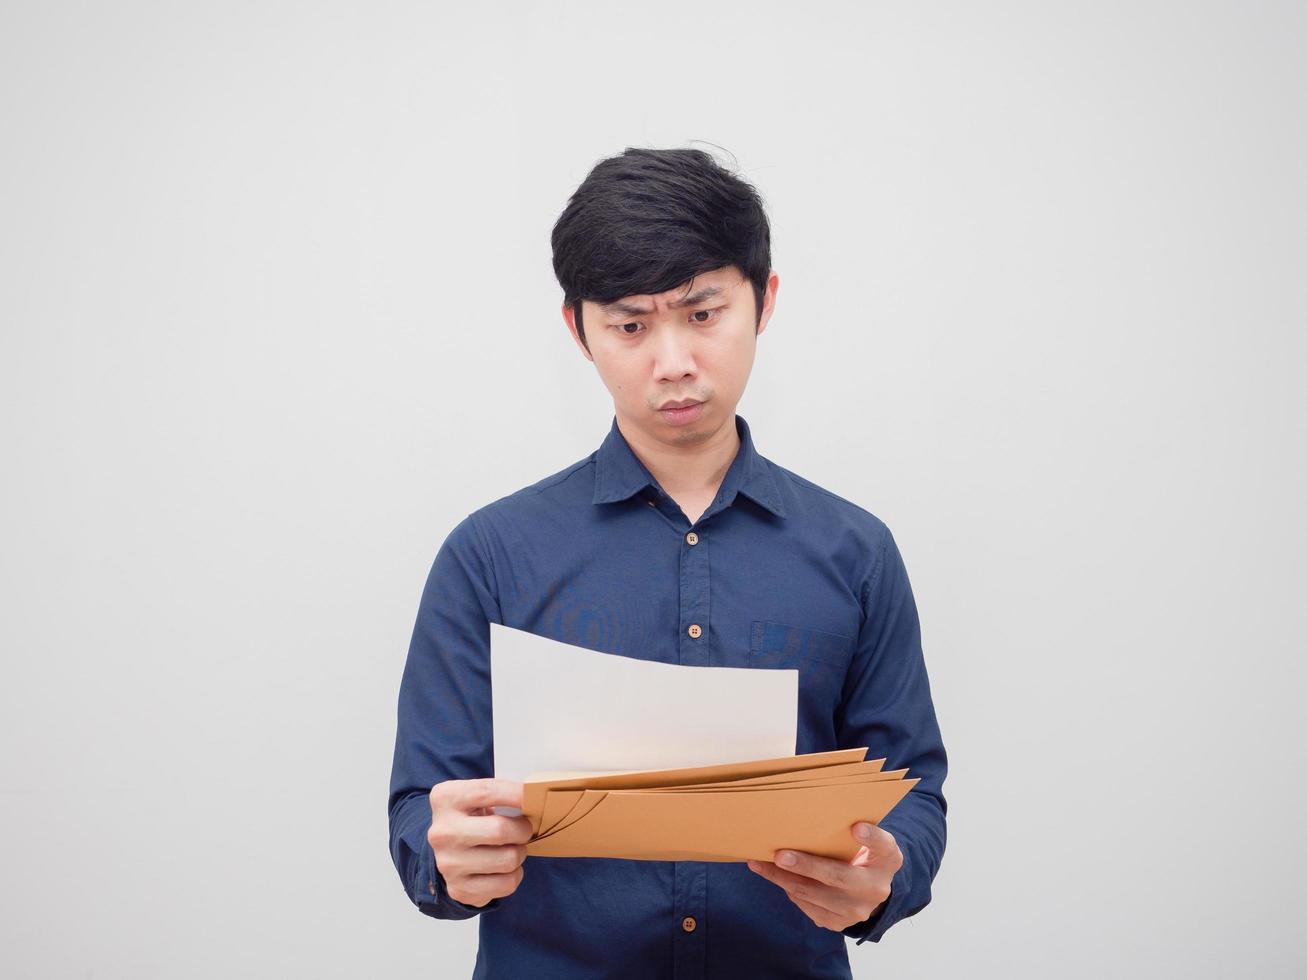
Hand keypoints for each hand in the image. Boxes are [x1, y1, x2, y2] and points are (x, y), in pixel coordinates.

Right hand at [427, 777, 532, 907]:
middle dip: (523, 830)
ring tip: (512, 848)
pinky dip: (514, 875)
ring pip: (508, 859)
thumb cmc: (473, 815)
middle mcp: (442, 832)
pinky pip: (507, 884)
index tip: (536, 795)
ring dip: (520, 853)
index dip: (517, 794)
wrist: (448, 846)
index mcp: (445, 799)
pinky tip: (504, 867)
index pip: (488, 792)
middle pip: (500, 830)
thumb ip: (503, 793)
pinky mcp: (458, 888)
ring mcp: (447, 864)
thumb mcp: (478, 796)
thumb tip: (539, 799)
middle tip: (524, 829)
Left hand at [746, 821, 902, 930]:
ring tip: (758, 863)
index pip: (883, 846)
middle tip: (779, 855)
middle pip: (837, 877)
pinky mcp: (838, 923)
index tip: (856, 827)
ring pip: (812, 894)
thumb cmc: (860, 852)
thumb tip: (812, 809)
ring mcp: (857, 910)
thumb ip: (851, 825)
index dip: (871, 837)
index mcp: (888, 859)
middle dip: (805, 866)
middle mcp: (876, 888)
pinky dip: (786, 888)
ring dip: (781, 878)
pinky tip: (772, 875)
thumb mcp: (866, 837)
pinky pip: (806, 905)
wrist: (867, 888)